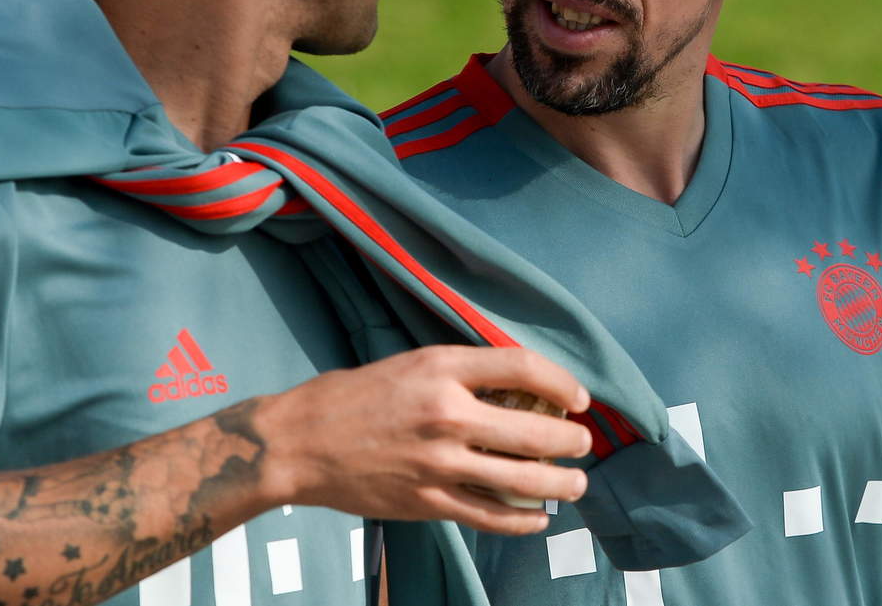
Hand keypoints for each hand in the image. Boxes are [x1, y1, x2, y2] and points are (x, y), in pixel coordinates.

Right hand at [253, 345, 592, 533]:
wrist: (299, 443)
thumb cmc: (351, 396)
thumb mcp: (409, 362)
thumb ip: (459, 372)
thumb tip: (513, 386)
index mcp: (441, 367)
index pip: (523, 368)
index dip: (562, 382)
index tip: (578, 397)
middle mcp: (446, 413)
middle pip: (535, 428)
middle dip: (572, 440)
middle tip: (583, 443)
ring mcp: (439, 462)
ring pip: (522, 477)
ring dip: (561, 482)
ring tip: (576, 482)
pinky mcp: (429, 501)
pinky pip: (491, 514)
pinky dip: (523, 519)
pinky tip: (538, 517)